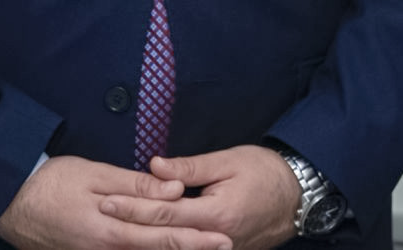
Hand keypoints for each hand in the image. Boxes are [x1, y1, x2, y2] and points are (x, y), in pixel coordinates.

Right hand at [0, 154, 230, 249]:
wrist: (7, 203)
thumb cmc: (52, 183)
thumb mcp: (96, 175)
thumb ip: (138, 186)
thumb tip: (176, 189)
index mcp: (111, 231)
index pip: (163, 237)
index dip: (196, 239)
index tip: (223, 237)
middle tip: (226, 246)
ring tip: (201, 247)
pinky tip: (159, 248)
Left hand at [99, 145, 300, 249]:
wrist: (300, 196)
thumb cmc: (267, 172)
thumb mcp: (230, 161)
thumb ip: (191, 167)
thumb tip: (155, 166)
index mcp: (215, 213)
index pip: (164, 213)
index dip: (133, 207)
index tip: (107, 200)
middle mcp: (215, 239)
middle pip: (163, 238)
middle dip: (130, 227)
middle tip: (101, 217)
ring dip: (145, 242)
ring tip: (116, 235)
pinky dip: (169, 247)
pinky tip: (148, 242)